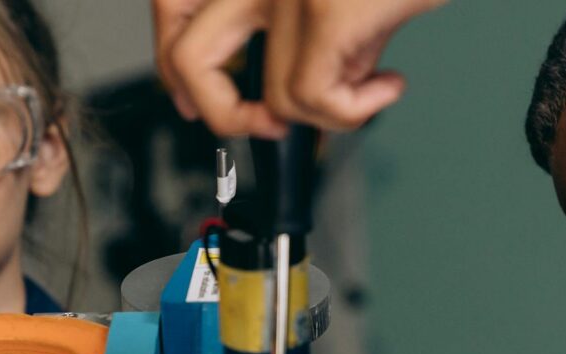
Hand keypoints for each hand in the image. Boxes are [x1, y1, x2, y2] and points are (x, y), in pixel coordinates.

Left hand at [152, 0, 447, 136]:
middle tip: (269, 128)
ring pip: (270, 100)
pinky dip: (355, 113)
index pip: (175, 19)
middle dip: (225, 116)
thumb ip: (313, 40)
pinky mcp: (324, 13)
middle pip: (188, 60)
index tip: (201, 105)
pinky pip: (314, 99)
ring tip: (367, 96)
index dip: (180, 75)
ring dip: (326, 119)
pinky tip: (390, 85)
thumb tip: (309, 97)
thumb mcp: (344, 5)